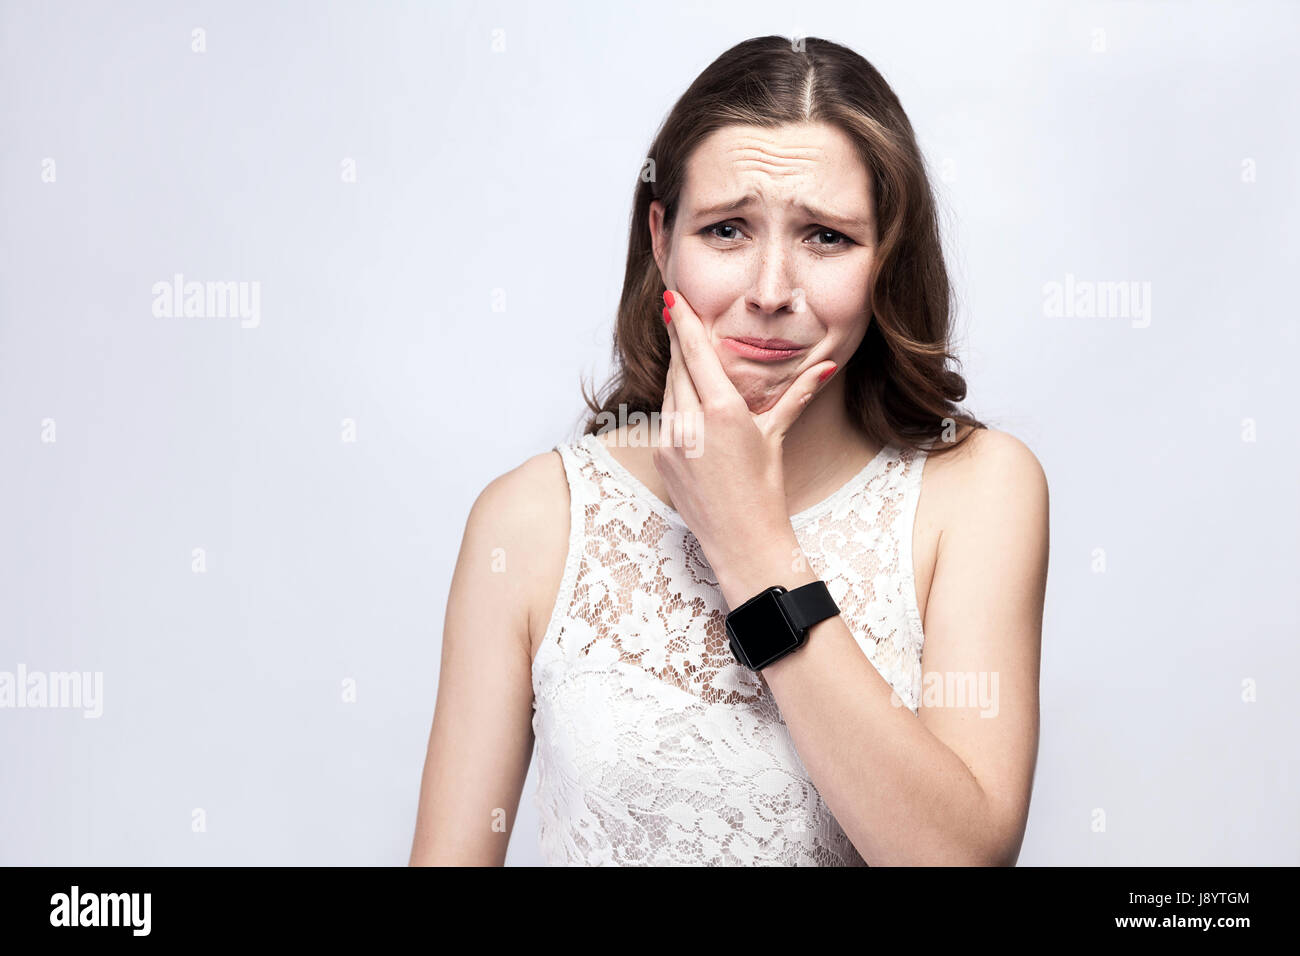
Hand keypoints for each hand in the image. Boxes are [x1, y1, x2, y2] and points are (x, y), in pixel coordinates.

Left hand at [655, 289, 836, 592]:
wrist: (742, 541)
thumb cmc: (764, 490)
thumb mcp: (776, 436)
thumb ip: (797, 395)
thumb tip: (826, 365)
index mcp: (723, 411)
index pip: (695, 353)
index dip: (681, 321)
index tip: (671, 296)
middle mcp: (692, 423)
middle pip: (678, 367)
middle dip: (676, 339)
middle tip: (674, 311)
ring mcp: (671, 441)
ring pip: (668, 391)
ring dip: (676, 370)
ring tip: (682, 351)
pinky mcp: (661, 457)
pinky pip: (665, 418)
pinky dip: (674, 403)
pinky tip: (686, 398)